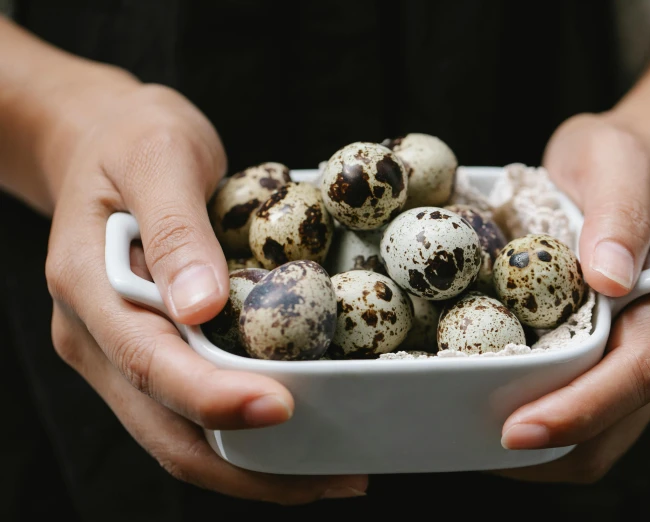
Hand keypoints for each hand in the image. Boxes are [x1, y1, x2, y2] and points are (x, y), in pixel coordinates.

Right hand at [43, 72, 366, 502]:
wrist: (102, 142)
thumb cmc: (133, 138)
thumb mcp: (158, 156)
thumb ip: (175, 228)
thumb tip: (201, 308)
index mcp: (89, 285)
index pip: (149, 362)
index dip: (213, 397)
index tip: (283, 408)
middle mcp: (97, 335)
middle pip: (164, 426)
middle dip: (247, 463)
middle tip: (335, 475)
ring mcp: (120, 351)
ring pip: (177, 436)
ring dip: (251, 467)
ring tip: (330, 475)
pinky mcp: (151, 352)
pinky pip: (191, 411)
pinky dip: (243, 435)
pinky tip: (298, 439)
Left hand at [492, 113, 649, 481]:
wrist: (639, 167)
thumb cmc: (623, 160)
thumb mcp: (616, 161)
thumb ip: (619, 214)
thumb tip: (611, 279)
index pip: (635, 372)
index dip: (579, 411)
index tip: (517, 431)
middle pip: (619, 420)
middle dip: (555, 444)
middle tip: (479, 447)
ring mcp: (646, 353)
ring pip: (606, 432)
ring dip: (549, 448)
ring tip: (481, 442)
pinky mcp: (618, 355)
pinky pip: (590, 411)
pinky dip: (549, 426)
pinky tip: (501, 414)